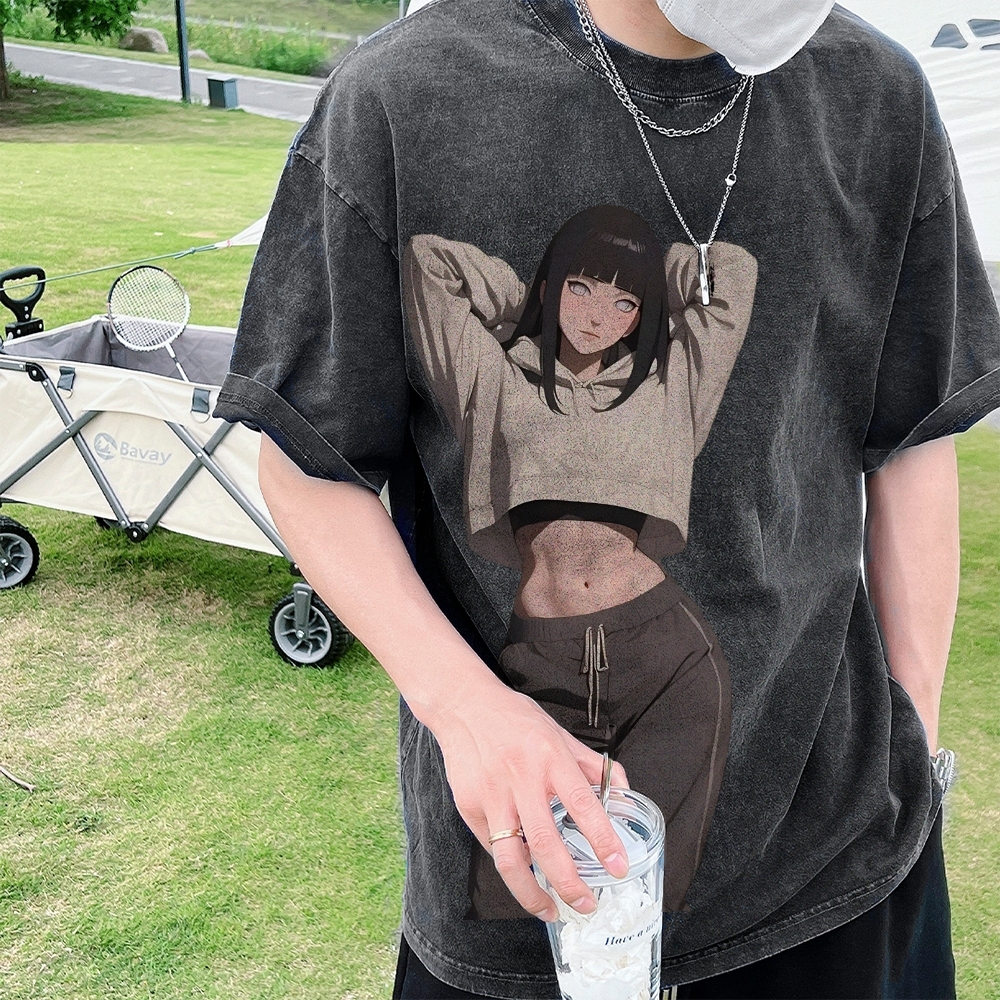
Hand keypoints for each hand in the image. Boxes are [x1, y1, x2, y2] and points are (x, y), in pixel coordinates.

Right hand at [433, 683, 629, 920]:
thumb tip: (625, 792)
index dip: (602, 839)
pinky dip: (511, 866)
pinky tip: (524, 874)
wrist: (464, 705)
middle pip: (544, 841)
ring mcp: (491, 795)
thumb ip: (592, 765)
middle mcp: (520, 777)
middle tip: (586, 904)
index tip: (618, 867)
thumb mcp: (559, 733)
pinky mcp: (469, 806)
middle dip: (568, 882)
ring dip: (532, 893)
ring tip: (550, 909)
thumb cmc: (516, 719)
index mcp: (550, 756)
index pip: (581, 804)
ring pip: (510, 857)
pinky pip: (492, 847)